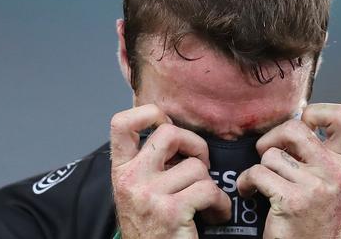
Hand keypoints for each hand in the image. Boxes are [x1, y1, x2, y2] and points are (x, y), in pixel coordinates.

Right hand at [110, 104, 231, 238]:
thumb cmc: (152, 230)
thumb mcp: (139, 194)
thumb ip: (150, 165)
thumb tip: (177, 134)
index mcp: (120, 172)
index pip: (121, 123)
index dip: (148, 113)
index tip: (165, 124)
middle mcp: (129, 180)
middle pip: (169, 133)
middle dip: (195, 145)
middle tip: (201, 166)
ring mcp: (148, 195)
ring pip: (196, 167)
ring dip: (210, 186)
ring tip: (207, 204)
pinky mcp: (170, 211)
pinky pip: (209, 190)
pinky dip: (220, 204)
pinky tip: (215, 216)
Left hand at [237, 103, 340, 238]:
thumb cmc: (313, 216)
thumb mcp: (327, 181)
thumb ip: (317, 153)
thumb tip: (296, 119)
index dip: (316, 112)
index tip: (302, 126)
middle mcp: (334, 172)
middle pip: (294, 128)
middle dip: (271, 138)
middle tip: (266, 153)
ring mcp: (315, 186)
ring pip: (271, 155)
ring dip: (259, 168)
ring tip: (261, 182)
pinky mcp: (293, 200)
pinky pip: (258, 173)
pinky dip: (246, 182)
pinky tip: (251, 192)